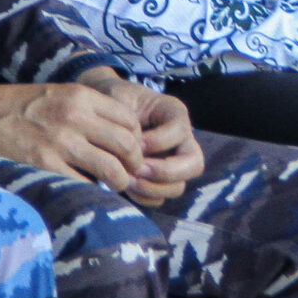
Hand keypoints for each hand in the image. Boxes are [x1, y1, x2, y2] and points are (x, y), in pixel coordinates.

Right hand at [0, 78, 151, 189]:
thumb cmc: (15, 107)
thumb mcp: (56, 95)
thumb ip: (88, 111)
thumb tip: (120, 138)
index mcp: (80, 96)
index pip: (130, 120)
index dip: (137, 139)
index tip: (130, 151)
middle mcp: (75, 116)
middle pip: (129, 145)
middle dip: (134, 163)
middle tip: (128, 173)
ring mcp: (60, 142)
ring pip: (113, 169)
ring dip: (119, 182)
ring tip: (113, 187)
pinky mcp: (44, 165)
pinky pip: (83, 185)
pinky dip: (90, 192)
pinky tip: (85, 191)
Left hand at [106, 75, 201, 206]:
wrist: (102, 109)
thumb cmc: (112, 101)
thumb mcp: (119, 98)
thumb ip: (126, 118)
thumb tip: (133, 148)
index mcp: (174, 114)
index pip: (180, 131)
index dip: (157, 141)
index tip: (133, 142)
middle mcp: (181, 140)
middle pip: (194, 164)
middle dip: (164, 171)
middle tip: (136, 169)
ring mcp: (172, 163)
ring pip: (178, 187)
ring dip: (152, 187)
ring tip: (127, 180)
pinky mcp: (158, 181)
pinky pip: (160, 199)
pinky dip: (143, 197)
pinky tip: (125, 186)